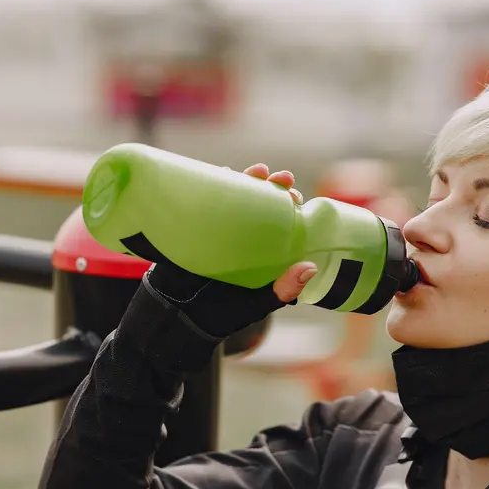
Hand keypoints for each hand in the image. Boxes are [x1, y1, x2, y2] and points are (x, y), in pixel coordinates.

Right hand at [145, 163, 319, 337]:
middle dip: (273, 187)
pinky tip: (223, 173)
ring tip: (259, 171)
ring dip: (247, 180)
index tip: (296, 199)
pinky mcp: (194, 228)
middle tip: (283, 179)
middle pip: (260, 203)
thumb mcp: (257, 304)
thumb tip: (310, 267)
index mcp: (261, 250)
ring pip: (235, 197)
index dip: (290, 206)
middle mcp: (242, 236)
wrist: (179, 318)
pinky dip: (213, 185)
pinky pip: (204, 204)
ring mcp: (218, 229)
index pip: (281, 221)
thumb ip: (282, 289)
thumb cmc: (222, 314)